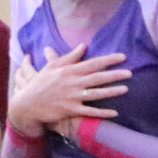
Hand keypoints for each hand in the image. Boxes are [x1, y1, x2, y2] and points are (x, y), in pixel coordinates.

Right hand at [9, 44, 129, 136]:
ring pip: (95, 94)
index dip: (108, 60)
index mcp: (69, 71)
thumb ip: (70, 56)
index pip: (92, 63)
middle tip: (130, 73)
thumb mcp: (53, 67)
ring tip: (126, 89)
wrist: (27, 103)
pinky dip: (102, 113)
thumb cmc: (40, 83)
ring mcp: (71, 97)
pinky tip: (115, 112)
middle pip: (97, 78)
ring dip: (111, 92)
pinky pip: (89, 112)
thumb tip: (83, 45)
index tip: (122, 57)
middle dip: (114, 75)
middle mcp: (72, 83)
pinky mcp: (70, 110)